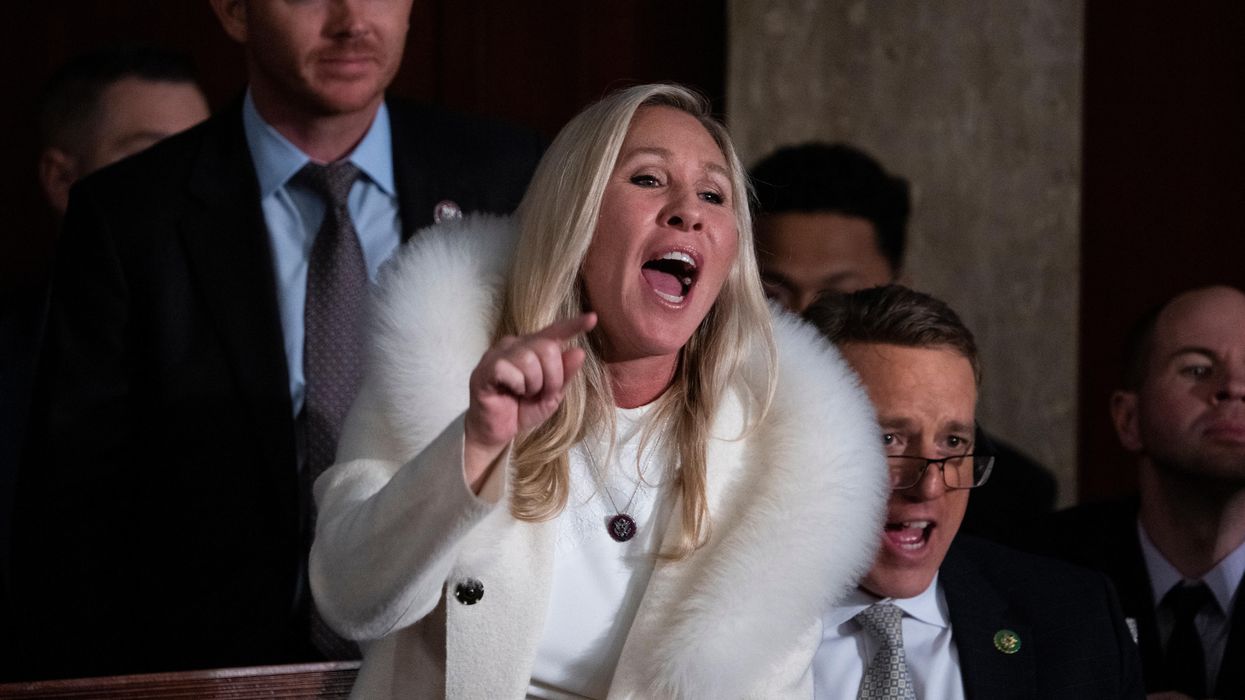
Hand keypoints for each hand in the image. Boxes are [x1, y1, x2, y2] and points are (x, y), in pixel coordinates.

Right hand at [463, 312, 595, 490]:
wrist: (497, 433)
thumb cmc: (521, 410)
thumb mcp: (552, 395)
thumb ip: (565, 374)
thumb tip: (579, 351)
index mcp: (531, 347)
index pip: (554, 332)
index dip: (573, 325)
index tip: (592, 318)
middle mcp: (514, 344)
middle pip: (547, 347)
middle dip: (553, 377)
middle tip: (542, 393)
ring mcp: (497, 354)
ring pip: (529, 358)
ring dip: (534, 384)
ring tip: (524, 394)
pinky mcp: (485, 368)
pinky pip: (509, 369)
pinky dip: (517, 386)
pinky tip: (509, 393)